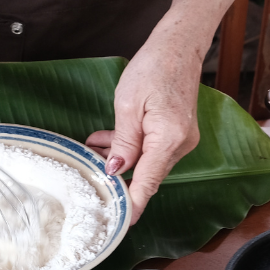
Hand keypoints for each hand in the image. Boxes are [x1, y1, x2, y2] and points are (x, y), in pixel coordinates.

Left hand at [86, 34, 202, 222]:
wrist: (178, 46)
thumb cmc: (154, 68)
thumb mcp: (128, 106)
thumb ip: (123, 142)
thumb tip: (116, 170)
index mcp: (169, 139)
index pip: (147, 183)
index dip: (132, 205)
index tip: (120, 223)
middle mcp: (180, 144)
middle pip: (145, 175)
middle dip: (116, 176)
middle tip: (88, 172)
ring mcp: (181, 139)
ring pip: (145, 162)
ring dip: (118, 159)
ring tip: (91, 150)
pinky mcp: (177, 133)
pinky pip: (151, 150)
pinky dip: (129, 148)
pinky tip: (106, 140)